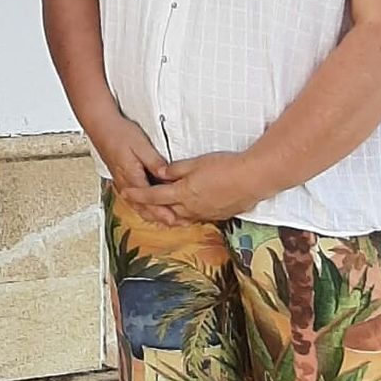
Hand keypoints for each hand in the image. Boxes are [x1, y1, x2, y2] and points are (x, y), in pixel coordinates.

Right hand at [88, 113, 177, 225]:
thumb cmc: (119, 134)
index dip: (163, 212)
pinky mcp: (123, 180)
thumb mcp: (141, 145)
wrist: (102, 127)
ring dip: (153, 215)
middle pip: (144, 208)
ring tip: (169, 220)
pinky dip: (145, 208)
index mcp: (131, 176)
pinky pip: (134, 201)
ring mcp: (123, 183)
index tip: (176, 220)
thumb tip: (167, 175)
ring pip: (139, 207)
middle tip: (178, 224)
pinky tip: (153, 209)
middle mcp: (126, 184)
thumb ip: (154, 162)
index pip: (149, 201)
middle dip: (161, 218)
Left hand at [116, 151, 260, 225]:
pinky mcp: (219, 215)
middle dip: (152, 209)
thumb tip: (161, 173)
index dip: (138, 195)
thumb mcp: (196, 163)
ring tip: (163, 208)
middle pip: (166, 211)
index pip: (154, 197)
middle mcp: (192, 208)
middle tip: (142, 203)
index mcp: (183, 194)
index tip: (126, 193)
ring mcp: (206, 214)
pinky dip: (188, 214)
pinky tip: (189, 207)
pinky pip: (197, 217)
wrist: (254, 179)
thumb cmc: (226, 167)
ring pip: (181, 217)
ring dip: (170, 214)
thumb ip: (176, 169)